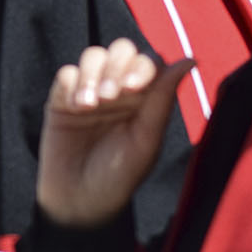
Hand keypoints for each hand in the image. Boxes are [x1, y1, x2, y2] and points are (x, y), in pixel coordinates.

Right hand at [37, 39, 191, 227]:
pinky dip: (72, 82)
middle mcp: (118, 91)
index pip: (148, 61)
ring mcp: (89, 92)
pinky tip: (76, 106)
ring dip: (93, 73)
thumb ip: (162, 99)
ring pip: (92, 56)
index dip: (142, 66)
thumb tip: (190, 60)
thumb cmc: (118, 177)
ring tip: (92, 104)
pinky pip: (66, 73)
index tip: (134, 88)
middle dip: (116, 65)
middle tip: (112, 95)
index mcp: (144, 100)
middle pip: (121, 50)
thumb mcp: (145, 140)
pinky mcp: (61, 100)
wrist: (78, 202)